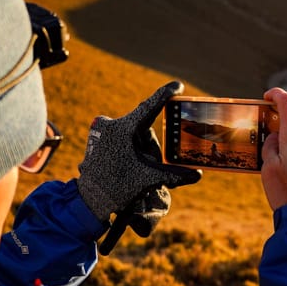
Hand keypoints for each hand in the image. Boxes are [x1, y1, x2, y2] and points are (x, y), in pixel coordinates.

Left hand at [77, 81, 200, 236]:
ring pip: (133, 133)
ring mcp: (101, 129)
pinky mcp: (97, 135)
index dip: (166, 94)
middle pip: (143, 127)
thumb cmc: (116, 188)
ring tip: (134, 169)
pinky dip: (130, 146)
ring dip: (140, 147)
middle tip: (148, 164)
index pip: (150, 107)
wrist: (89, 200)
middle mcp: (110, 124)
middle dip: (150, 145)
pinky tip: (125, 164)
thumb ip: (174, 174)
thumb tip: (197, 174)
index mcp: (123, 129)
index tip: (178, 85)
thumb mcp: (147, 178)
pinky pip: (122, 136)